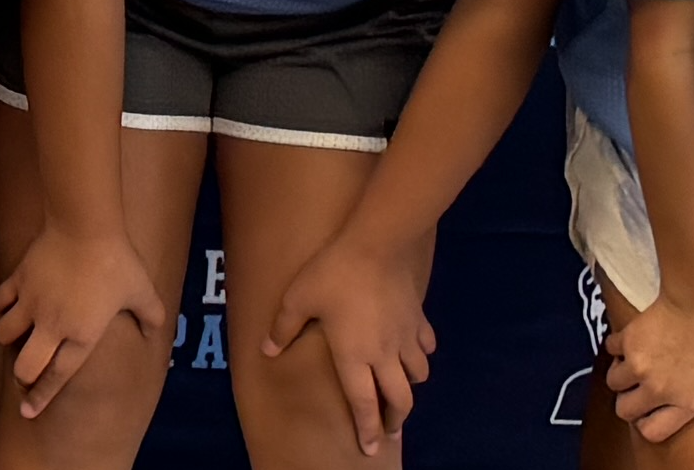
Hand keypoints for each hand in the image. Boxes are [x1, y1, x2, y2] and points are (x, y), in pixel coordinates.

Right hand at [0, 222, 173, 420]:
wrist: (85, 225)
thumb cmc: (117, 262)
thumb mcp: (143, 291)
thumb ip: (151, 316)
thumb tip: (157, 330)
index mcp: (82, 336)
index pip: (57, 377)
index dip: (41, 398)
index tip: (28, 412)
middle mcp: (52, 326)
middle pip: (24, 366)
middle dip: (22, 375)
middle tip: (24, 373)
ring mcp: (31, 303)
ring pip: (4, 334)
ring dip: (9, 339)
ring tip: (18, 335)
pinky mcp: (18, 280)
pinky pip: (1, 301)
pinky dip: (3, 307)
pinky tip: (10, 304)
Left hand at [260, 223, 436, 455]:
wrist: (377, 245)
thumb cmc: (333, 273)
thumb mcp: (298, 299)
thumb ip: (283, 327)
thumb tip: (267, 350)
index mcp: (355, 356)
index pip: (364, 403)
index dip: (368, 428)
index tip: (372, 448)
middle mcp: (385, 354)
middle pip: (400, 398)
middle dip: (396, 418)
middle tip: (391, 429)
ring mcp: (406, 337)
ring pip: (418, 374)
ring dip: (411, 386)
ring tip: (402, 389)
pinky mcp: (419, 319)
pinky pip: (426, 345)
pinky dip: (423, 354)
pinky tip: (416, 350)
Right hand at [604, 287, 693, 443]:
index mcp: (687, 402)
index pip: (652, 431)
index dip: (648, 422)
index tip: (652, 411)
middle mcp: (658, 390)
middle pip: (624, 409)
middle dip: (629, 400)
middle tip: (638, 387)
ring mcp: (639, 366)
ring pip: (613, 381)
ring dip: (621, 372)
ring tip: (633, 363)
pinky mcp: (627, 340)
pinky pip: (611, 349)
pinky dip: (618, 345)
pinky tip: (631, 339)